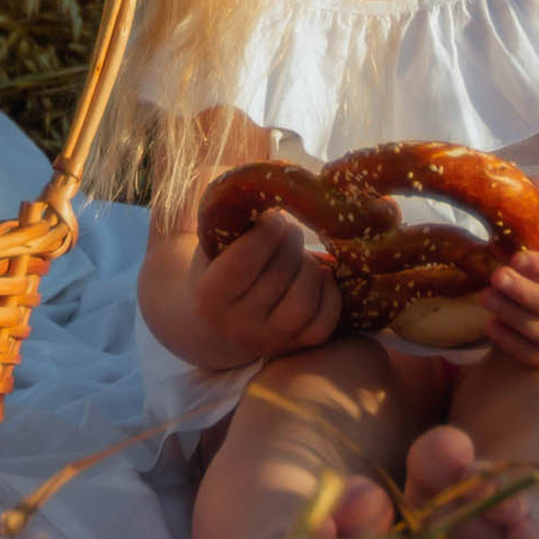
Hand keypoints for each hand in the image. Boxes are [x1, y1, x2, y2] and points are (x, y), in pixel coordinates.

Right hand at [189, 210, 342, 360]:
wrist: (213, 326)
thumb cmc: (216, 271)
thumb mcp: (212, 247)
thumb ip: (234, 223)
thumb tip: (276, 191)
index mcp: (208, 298)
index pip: (244, 260)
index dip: (267, 231)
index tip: (273, 218)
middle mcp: (237, 326)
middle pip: (279, 275)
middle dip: (291, 242)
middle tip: (289, 229)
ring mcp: (268, 342)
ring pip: (304, 301)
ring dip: (309, 267)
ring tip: (299, 255)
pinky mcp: (295, 347)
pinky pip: (324, 322)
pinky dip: (329, 293)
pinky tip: (319, 276)